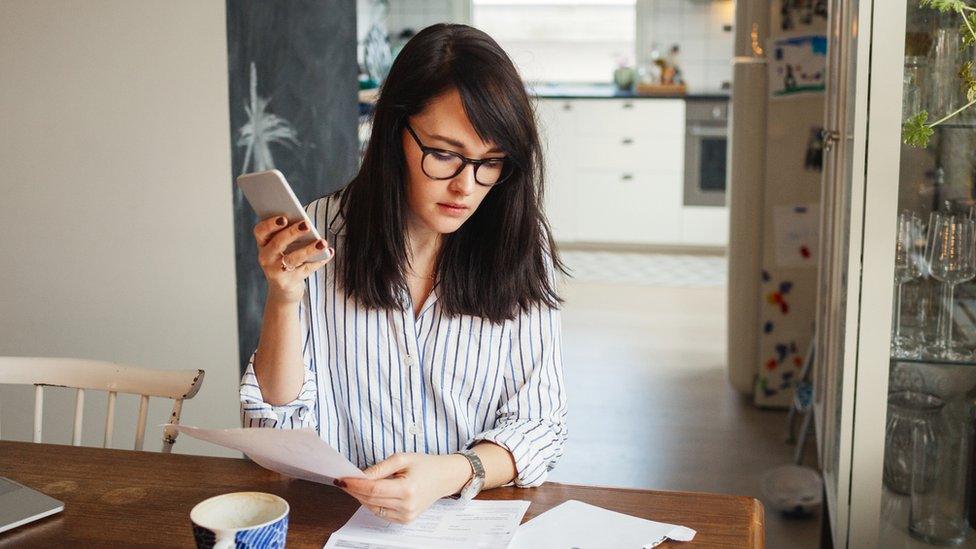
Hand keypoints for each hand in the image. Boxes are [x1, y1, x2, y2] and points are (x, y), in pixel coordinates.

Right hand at [253, 216, 333, 304]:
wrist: (282, 291)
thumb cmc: (284, 261)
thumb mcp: (282, 248)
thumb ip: (289, 234)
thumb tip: (306, 223)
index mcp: (263, 244)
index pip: (260, 231)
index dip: (270, 224)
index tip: (284, 218)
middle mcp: (265, 258)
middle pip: (278, 243)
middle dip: (293, 232)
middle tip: (307, 225)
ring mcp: (276, 271)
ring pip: (293, 258)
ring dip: (309, 249)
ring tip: (322, 243)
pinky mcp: (288, 282)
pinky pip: (306, 269)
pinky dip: (319, 261)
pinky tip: (329, 253)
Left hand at [335, 452, 470, 523]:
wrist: (444, 478)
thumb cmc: (425, 465)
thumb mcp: (403, 458)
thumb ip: (380, 467)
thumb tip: (360, 475)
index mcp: (407, 489)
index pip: (373, 489)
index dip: (355, 484)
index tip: (342, 478)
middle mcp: (407, 506)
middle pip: (370, 499)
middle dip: (354, 490)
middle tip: (343, 480)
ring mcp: (406, 515)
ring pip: (373, 508)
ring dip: (361, 497)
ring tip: (355, 485)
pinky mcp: (405, 520)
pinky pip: (381, 513)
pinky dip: (372, 503)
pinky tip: (369, 493)